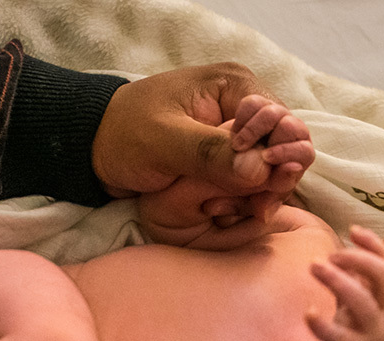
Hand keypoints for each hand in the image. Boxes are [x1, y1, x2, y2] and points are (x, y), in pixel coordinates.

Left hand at [93, 63, 313, 207]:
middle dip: (273, 180)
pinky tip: (227, 212)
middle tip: (254, 209)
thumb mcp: (165, 142)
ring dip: (260, 194)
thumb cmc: (124, 135)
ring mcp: (238, 133)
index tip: (258, 182)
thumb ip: (212, 153)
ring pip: (273, 169)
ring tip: (232, 211)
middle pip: (287, 148)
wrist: (96, 148)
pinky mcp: (228, 157)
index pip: (285, 123)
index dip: (280, 155)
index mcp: (236, 86)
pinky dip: (247, 199)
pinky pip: (254, 181)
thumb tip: (261, 168)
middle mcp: (245, 106)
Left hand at [307, 226, 383, 340]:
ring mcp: (371, 336)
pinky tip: (308, 313)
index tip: (353, 230)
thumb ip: (356, 281)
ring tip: (314, 266)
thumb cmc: (357, 335)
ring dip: (339, 281)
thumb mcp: (359, 305)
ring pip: (363, 304)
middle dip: (359, 259)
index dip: (374, 245)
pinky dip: (322, 325)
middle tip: (330, 254)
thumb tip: (346, 251)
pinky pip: (339, 338)